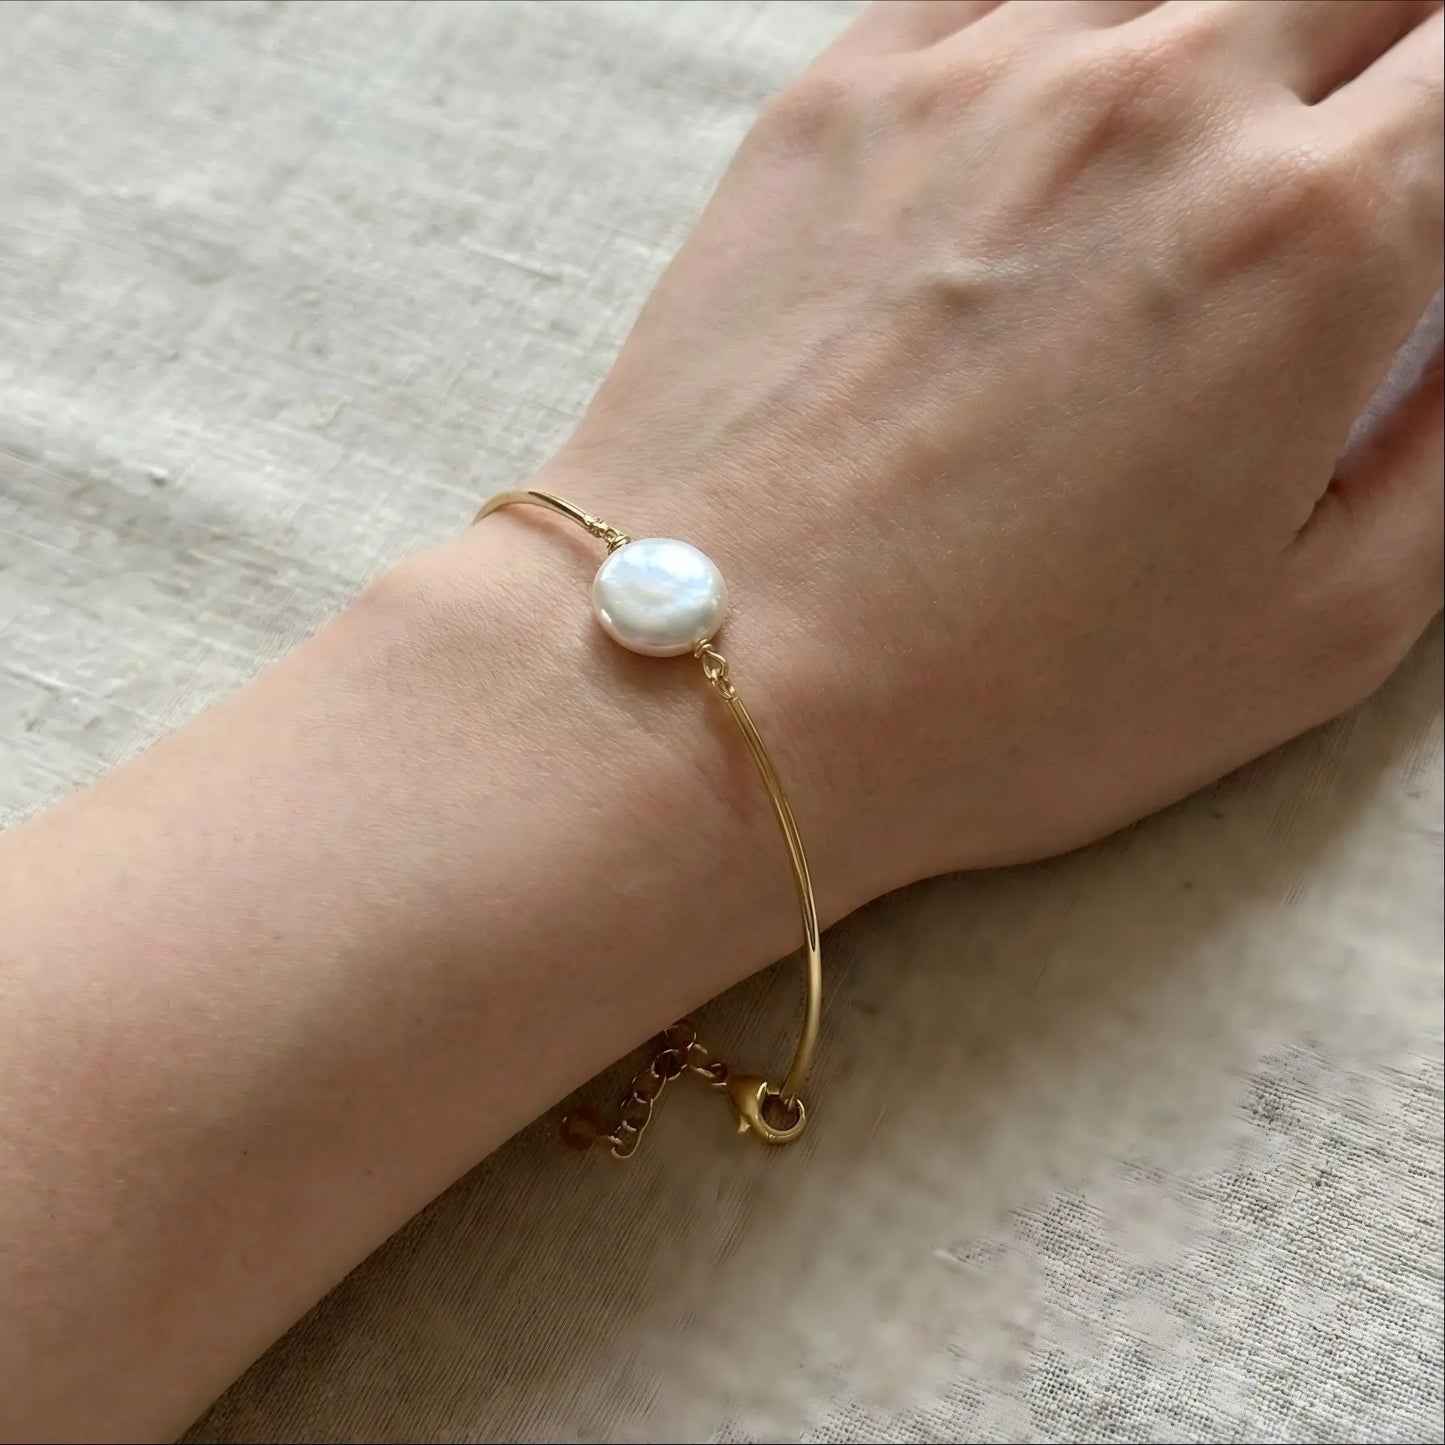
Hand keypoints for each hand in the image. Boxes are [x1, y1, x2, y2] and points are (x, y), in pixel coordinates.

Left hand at [549, 0, 1442, 900]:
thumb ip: (1444, 451)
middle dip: (1380, 51)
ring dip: (1228, 34)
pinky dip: (1068, 25)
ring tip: (1199, 147)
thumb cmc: (1001, 700)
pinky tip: (1063, 104)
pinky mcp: (839, 105)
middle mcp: (1158, 107)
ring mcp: (980, 82)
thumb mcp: (1313, 634)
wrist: (723, 683)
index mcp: (1314, 238)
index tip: (1425, 184)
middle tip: (1353, 148)